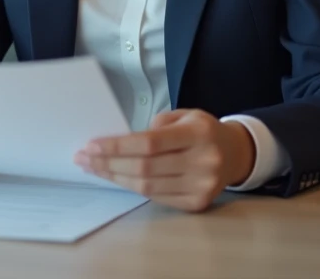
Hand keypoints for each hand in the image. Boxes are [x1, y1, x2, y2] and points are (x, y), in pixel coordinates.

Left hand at [73, 109, 255, 212]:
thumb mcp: (184, 115)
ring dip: (115, 178)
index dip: (117, 146)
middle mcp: (203, 161)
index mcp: (198, 133)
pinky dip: (133, 188)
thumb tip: (119, 143)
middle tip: (84, 158)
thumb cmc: (201, 131)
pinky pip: (156, 198)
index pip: (150, 143)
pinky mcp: (197, 203)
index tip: (92, 145)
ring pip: (147, 186)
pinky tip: (117, 178)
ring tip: (93, 168)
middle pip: (145, 167)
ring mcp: (202, 186)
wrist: (235, 153)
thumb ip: (155, 127)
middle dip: (109, 163)